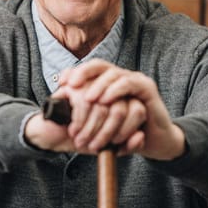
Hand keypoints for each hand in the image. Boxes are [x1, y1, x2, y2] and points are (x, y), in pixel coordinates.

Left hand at [59, 59, 185, 160]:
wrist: (153, 142)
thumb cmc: (122, 132)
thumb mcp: (98, 123)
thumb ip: (80, 111)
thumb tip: (55, 104)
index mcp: (106, 81)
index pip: (88, 69)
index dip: (74, 72)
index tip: (61, 83)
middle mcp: (119, 76)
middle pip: (98, 66)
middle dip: (83, 73)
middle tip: (70, 86)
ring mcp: (133, 79)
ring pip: (113, 74)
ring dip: (99, 86)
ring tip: (87, 98)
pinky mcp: (146, 87)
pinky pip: (129, 83)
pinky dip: (115, 90)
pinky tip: (105, 100)